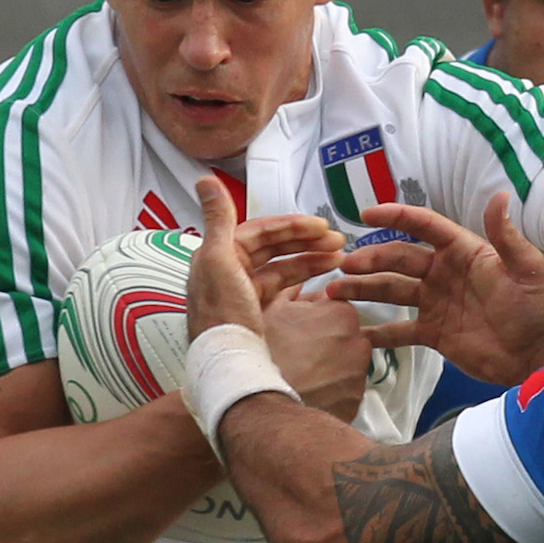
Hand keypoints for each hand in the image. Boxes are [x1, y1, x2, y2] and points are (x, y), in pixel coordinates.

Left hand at [186, 176, 343, 338]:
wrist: (226, 362)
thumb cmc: (221, 314)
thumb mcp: (219, 261)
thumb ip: (218, 219)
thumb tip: (205, 180)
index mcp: (218, 254)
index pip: (260, 230)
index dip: (291, 225)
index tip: (320, 225)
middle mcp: (228, 270)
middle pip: (273, 247)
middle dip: (306, 241)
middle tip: (337, 240)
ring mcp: (242, 292)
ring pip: (281, 267)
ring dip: (309, 259)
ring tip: (338, 258)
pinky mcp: (253, 312)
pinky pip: (282, 288)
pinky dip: (302, 280)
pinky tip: (320, 278)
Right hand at [266, 293, 372, 420]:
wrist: (262, 402)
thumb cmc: (265, 354)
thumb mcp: (270, 310)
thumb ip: (290, 292)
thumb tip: (296, 285)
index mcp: (342, 313)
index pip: (333, 306)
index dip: (311, 316)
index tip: (296, 327)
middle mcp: (359, 341)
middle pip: (342, 334)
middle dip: (322, 340)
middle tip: (295, 351)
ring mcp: (359, 373)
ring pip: (345, 362)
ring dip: (327, 364)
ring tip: (299, 372)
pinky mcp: (355, 399)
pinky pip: (344, 388)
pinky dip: (330, 389)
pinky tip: (308, 389)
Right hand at [326, 194, 543, 385]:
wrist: (536, 355)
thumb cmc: (533, 307)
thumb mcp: (525, 268)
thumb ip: (506, 236)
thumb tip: (500, 195)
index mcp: (463, 251)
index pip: (425, 226)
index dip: (397, 217)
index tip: (367, 214)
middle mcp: (444, 273)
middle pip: (400, 259)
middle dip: (371, 259)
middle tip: (345, 264)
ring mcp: (436, 303)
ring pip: (392, 291)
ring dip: (363, 289)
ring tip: (333, 291)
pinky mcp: (433, 333)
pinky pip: (399, 331)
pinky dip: (377, 332)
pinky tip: (354, 333)